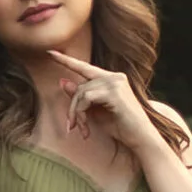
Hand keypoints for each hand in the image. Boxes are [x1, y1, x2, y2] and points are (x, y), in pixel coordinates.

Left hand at [46, 50, 160, 154]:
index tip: (50, 52)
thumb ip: (81, 97)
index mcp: (112, 79)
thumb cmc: (121, 127)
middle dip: (73, 108)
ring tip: (82, 129)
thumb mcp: (95, 112)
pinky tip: (87, 127)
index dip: (67, 60)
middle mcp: (115, 77)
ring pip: (82, 92)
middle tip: (73, 127)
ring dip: (77, 113)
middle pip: (80, 86)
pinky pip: (87, 98)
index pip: (85, 67)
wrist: (141, 139)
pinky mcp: (115, 92)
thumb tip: (61, 81)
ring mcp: (116, 82)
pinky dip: (82, 112)